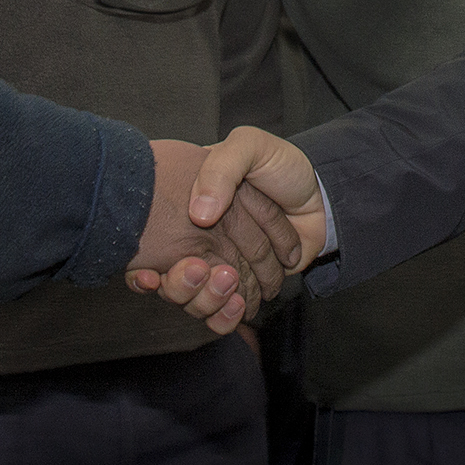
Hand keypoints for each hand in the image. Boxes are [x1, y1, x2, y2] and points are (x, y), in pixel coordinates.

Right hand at [126, 140, 301, 328]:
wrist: (319, 196)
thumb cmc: (279, 165)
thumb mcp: (249, 147)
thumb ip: (223, 169)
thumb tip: (199, 214)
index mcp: (185, 207)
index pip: (153, 244)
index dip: (144, 265)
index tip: (149, 273)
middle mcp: (194, 240)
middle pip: (171, 279)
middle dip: (180, 287)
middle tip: (201, 271)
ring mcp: (216, 265)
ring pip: (193, 301)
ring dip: (206, 303)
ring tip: (231, 285)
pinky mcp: (239, 287)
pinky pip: (221, 313)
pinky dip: (225, 317)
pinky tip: (238, 307)